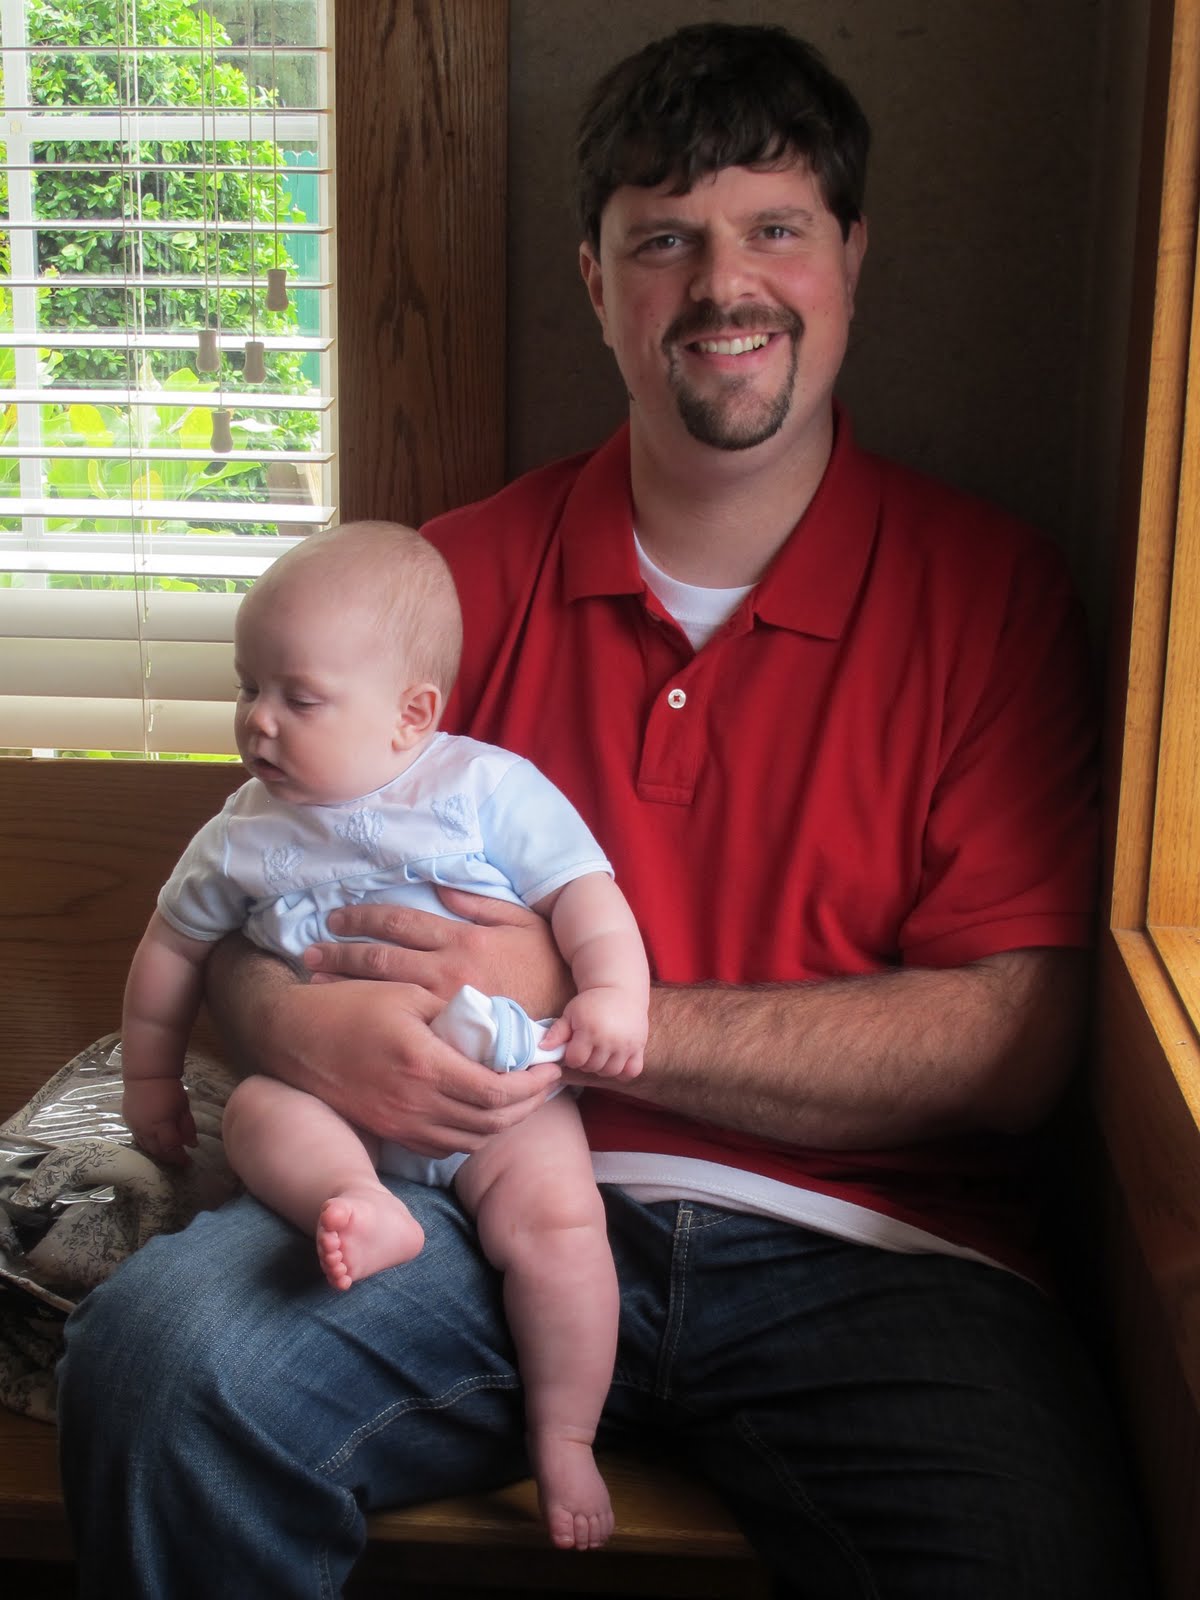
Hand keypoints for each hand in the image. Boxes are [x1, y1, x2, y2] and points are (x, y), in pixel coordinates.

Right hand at [122, 1078, 197, 1165]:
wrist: (147, 1075)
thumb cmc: (170, 1089)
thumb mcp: (183, 1107)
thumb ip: (187, 1127)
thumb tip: (192, 1145)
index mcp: (161, 1125)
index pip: (171, 1148)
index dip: (180, 1157)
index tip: (188, 1162)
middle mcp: (146, 1130)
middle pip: (157, 1151)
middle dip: (169, 1158)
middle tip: (178, 1160)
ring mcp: (135, 1127)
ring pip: (146, 1147)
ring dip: (157, 1153)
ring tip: (168, 1154)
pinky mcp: (128, 1122)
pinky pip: (138, 1139)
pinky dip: (148, 1145)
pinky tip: (155, 1144)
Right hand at [245, 968, 561, 1152]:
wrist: (292, 1036)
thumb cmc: (350, 1004)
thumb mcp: (408, 992)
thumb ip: (456, 1013)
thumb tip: (501, 1026)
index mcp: (424, 1065)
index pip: (497, 1092)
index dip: (532, 1084)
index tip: (550, 1066)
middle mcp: (413, 1104)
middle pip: (491, 1124)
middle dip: (528, 1106)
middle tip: (546, 1082)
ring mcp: (399, 1124)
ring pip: (470, 1141)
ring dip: (504, 1123)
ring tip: (522, 1096)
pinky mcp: (388, 1132)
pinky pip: (444, 1146)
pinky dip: (472, 1133)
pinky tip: (481, 1109)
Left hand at [301, 887, 573, 1016]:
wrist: (577, 1020)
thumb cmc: (552, 967)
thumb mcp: (522, 922)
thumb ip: (480, 904)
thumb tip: (441, 887)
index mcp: (463, 938)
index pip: (399, 922)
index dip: (362, 917)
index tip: (336, 918)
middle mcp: (448, 972)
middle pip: (379, 958)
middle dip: (339, 952)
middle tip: (309, 952)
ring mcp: (446, 1009)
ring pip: (382, 993)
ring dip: (344, 984)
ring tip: (315, 980)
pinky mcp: (449, 1040)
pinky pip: (401, 1026)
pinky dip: (370, 1018)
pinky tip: (347, 1019)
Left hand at [541, 987, 645, 1079]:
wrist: (620, 989)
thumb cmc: (592, 1002)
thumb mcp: (571, 1013)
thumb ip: (557, 1032)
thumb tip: (542, 1048)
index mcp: (590, 1030)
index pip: (575, 1060)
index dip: (571, 1056)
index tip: (574, 1046)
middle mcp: (609, 1039)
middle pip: (592, 1067)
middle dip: (586, 1061)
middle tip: (586, 1048)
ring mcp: (626, 1044)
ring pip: (610, 1072)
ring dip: (602, 1067)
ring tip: (599, 1053)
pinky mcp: (639, 1046)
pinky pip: (632, 1071)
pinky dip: (623, 1071)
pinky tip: (616, 1059)